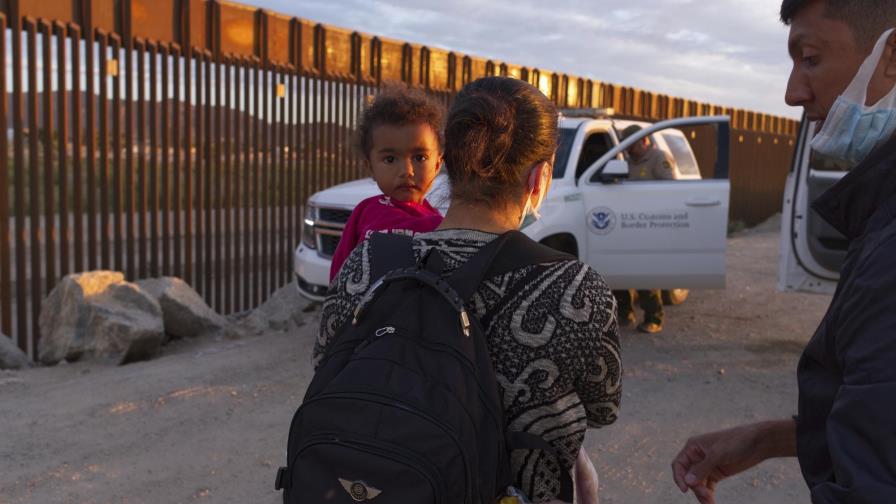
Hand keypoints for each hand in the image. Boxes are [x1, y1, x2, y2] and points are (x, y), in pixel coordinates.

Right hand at [671, 421, 787, 503]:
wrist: (758, 443)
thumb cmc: (736, 441)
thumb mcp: (718, 454)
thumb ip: (702, 468)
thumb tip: (687, 482)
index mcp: (693, 447)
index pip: (679, 464)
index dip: (679, 477)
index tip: (685, 490)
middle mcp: (697, 456)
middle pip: (688, 477)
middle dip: (695, 487)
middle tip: (706, 495)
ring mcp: (707, 466)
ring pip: (698, 483)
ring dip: (701, 494)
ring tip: (710, 502)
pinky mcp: (717, 473)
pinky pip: (707, 486)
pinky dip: (708, 494)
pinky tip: (711, 502)